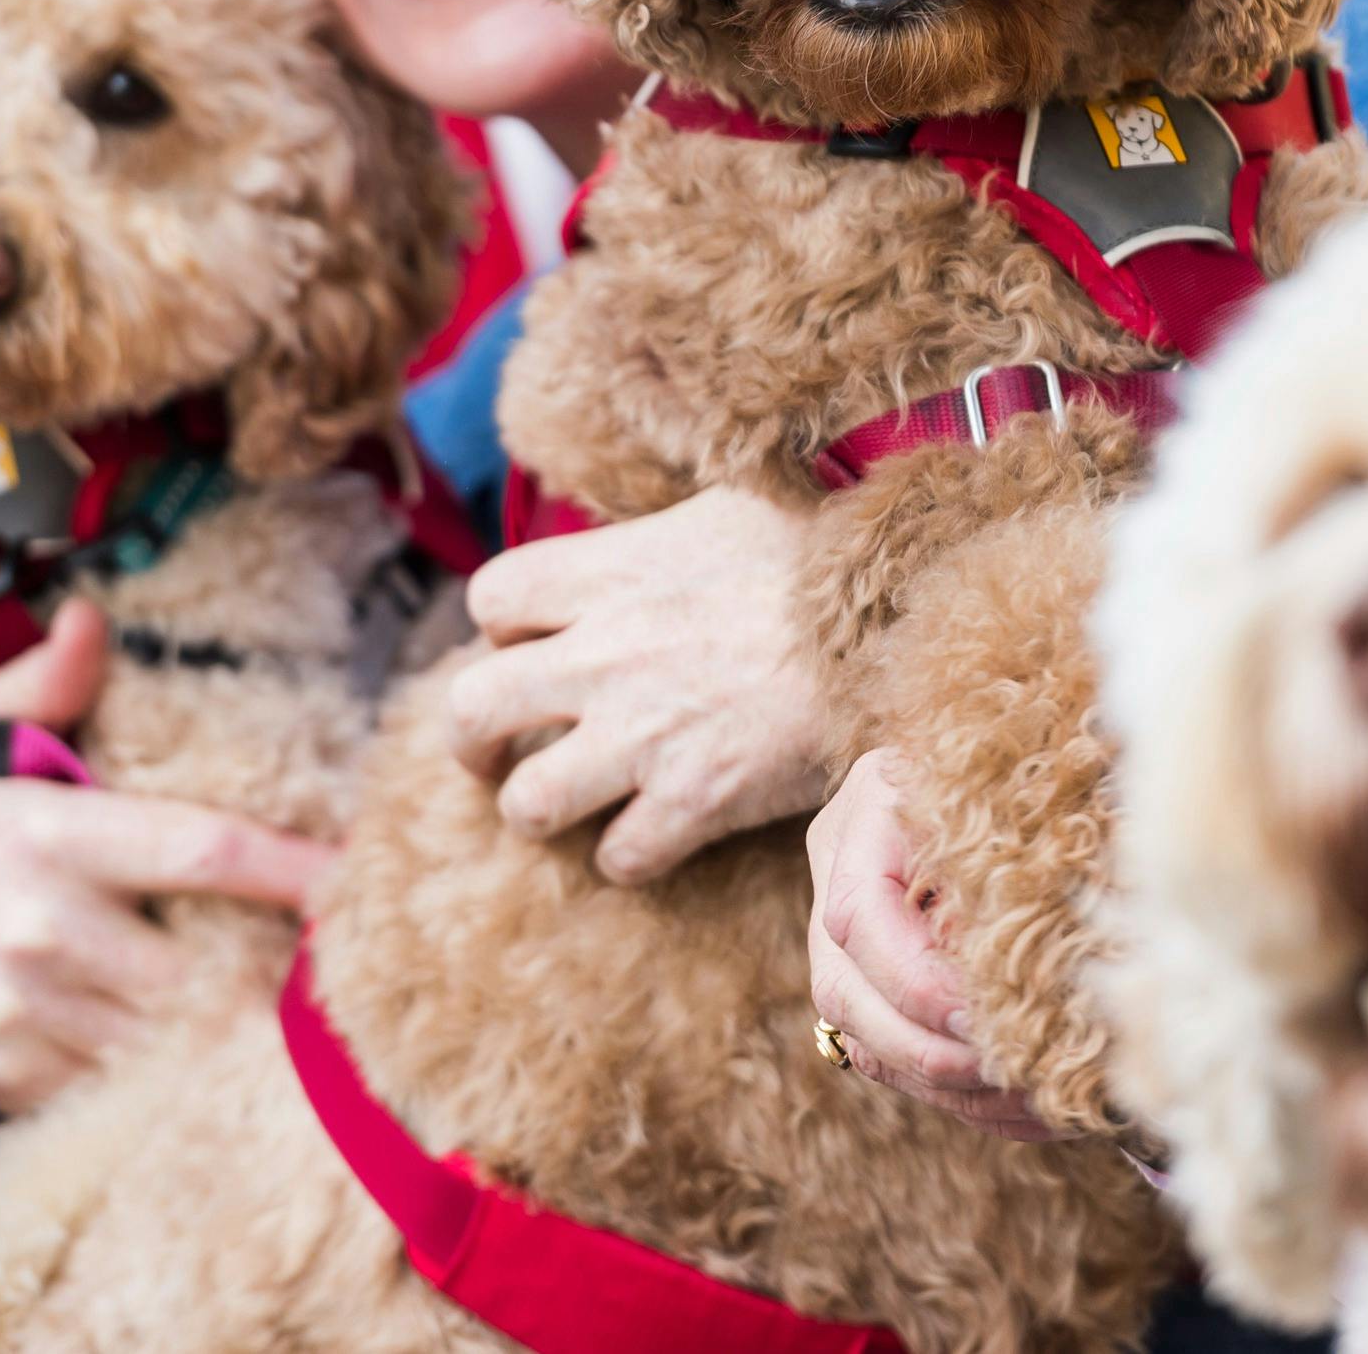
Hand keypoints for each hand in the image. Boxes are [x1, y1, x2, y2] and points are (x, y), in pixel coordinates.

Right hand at [0, 600, 335, 1112]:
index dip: (292, 867)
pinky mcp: (9, 1080)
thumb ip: (44, 688)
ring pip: (171, 1043)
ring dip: (222, 1033)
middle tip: (320, 972)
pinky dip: (160, 1075)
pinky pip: (119, 1090)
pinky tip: (184, 1054)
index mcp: (49, 834)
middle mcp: (41, 927)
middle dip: (268, 978)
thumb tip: (92, 617)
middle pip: (206, 971)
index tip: (354, 877)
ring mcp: (23, 1014)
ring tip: (266, 1017)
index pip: (204, 849)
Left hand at [446, 484, 839, 881]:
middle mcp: (603, 657)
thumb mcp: (720, 510)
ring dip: (537, 809)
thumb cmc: (816, 554)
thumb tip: (635, 548)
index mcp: (606, 574)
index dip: (499, 626)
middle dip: (472, 738)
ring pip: (528, 803)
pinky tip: (650, 834)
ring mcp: (642, 736)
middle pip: (473, 708)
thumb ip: (651, 540)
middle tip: (493, 750)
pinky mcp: (694, 801)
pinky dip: (627, 855)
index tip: (529, 641)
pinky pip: (620, 857)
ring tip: (561, 804)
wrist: (894, 619)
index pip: (491, 599)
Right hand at [806, 747, 1065, 1140]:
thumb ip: (1011, 860)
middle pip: (842, 988)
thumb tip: (1041, 962)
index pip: (859, 916)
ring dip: (941, 1083)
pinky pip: (889, 1051)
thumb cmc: (1030, 759)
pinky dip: (955, 1093)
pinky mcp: (872, 971)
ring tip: (1029, 1106)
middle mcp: (839, 868)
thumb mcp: (1015, 796)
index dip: (913, 981)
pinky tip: (1023, 1113)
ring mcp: (845, 924)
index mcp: (867, 813)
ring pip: (858, 1031)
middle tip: (1003, 1077)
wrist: (1004, 743)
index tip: (979, 1021)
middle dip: (922, 1048)